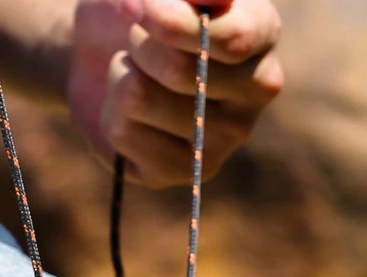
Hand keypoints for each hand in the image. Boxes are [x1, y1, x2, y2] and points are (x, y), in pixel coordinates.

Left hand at [70, 0, 282, 187]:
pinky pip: (125, 133)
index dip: (171, 22)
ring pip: (141, 98)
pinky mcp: (186, 171)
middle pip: (180, 72)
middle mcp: (256, 92)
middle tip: (138, 40)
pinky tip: (130, 112)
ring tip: (134, 72)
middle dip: (139, 44)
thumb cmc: (140, 3)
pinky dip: (110, 113)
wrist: (104, 50)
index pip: (232, 39)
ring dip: (120, 75)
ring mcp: (226, 139)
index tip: (140, 6)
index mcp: (262, 33)